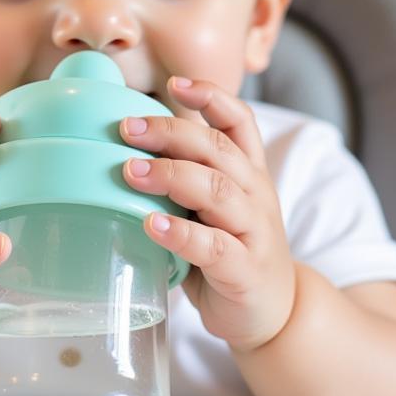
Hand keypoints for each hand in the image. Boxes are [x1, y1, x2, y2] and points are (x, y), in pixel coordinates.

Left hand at [119, 76, 295, 352]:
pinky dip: (181, 234)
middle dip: (172, 132)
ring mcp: (253, 231)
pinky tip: (152, 225)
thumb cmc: (229, 251)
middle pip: (218, 148)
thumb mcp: (213, 207)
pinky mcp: (244, 270)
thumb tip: (121, 150)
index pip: (239, 121)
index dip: (211, 96)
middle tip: (127, 128)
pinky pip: (214, 247)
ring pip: (218, 190)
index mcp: (248, 172)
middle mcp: (255, 194)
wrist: (274, 312)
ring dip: (171, 175)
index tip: (174, 82)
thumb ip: (184, 179)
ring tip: (130, 172)